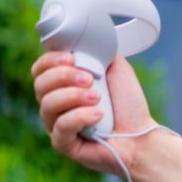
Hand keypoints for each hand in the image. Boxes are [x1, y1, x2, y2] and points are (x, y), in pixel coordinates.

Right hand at [31, 51, 156, 177]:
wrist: (142, 134)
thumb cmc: (128, 105)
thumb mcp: (116, 69)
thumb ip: (98, 52)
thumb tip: (85, 37)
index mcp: (62, 86)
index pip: (40, 69)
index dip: (50, 61)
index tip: (72, 58)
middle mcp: (54, 105)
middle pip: (40, 84)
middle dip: (64, 76)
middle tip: (90, 79)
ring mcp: (56, 125)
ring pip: (47, 105)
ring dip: (73, 96)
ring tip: (98, 98)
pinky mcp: (63, 144)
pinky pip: (60, 127)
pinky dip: (80, 117)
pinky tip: (99, 116)